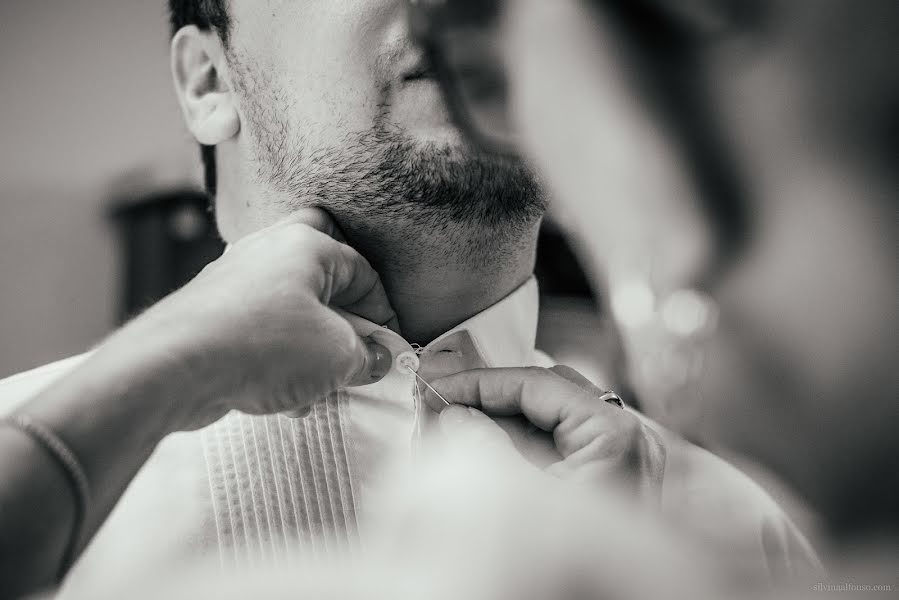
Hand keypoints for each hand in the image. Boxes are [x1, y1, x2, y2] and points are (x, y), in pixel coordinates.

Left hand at [100, 208, 397, 430]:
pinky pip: (259, 328)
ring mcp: (234, 278)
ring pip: (289, 306)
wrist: (173, 367)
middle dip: (342, 315)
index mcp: (306, 245)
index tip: (388, 352)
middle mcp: (267, 250)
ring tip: (318, 385)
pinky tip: (282, 397)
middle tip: (350, 348)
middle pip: (322, 273)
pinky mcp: (210, 310)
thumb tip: (375, 359)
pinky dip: (277, 357)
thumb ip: (366, 356)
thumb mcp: (337, 357)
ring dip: (310, 345)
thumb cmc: (262, 346)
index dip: (383, 316)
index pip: (364, 273)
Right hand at [429, 365, 665, 503]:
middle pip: (546, 396)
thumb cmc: (584, 573)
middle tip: (442, 404)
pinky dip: (517, 448)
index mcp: (614, 433)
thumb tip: (457, 415)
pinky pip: (557, 449)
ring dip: (499, 424)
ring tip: (452, 429)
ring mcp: (619, 460)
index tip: (441, 387)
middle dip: (489, 400)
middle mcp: (626, 439)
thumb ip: (487, 447)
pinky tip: (481, 453)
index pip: (538, 384)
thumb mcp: (525, 501)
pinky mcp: (606, 483)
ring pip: (548, 422)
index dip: (482, 382)